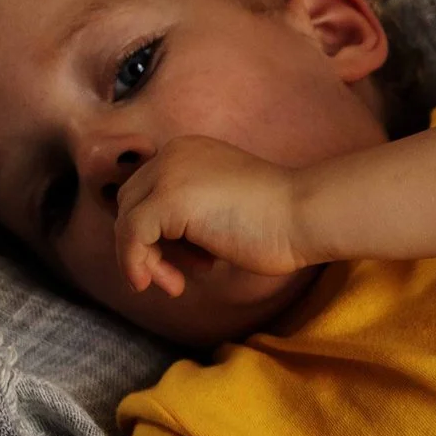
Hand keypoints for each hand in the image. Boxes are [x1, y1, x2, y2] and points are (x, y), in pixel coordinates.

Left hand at [113, 135, 310, 295]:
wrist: (307, 214)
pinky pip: (131, 236)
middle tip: (178, 276)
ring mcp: (168, 174)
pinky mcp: (167, 200)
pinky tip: (161, 284)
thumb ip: (194, 214)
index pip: (149, 191)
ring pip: (128, 221)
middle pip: (132, 204)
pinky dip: (137, 263)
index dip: (159, 231)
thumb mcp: (226, 205)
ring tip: (175, 284)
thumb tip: (159, 246)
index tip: (190, 261)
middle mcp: (174, 155)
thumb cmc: (282, 219)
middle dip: (148, 245)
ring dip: (145, 259)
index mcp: (189, 151)